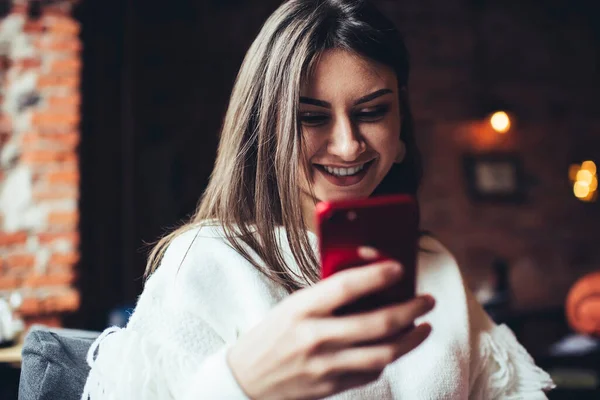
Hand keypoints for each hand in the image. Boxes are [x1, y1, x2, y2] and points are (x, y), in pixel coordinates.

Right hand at [227, 248, 434, 399]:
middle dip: (410, 310)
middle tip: (427, 300)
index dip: (377, 275)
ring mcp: (325, 366)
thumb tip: (369, 282)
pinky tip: (394, 347)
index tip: (399, 268)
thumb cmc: (271, 336)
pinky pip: (371, 372)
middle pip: (376, 323)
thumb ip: (326, 296)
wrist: (246, 381)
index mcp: (301, 309)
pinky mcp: (332, 387)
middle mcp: (315, 337)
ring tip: (423, 327)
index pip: (346, 286)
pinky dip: (387, 358)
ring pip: (383, 353)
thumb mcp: (292, 307)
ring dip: (411, 339)